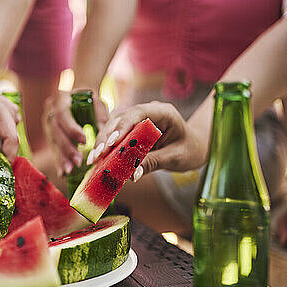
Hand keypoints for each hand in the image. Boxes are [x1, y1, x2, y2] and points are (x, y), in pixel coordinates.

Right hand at [44, 90, 108, 175]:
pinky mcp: (50, 136)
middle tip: (78, 161)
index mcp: (61, 99)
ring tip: (69, 170)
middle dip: (67, 148)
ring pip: (53, 142)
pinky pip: (54, 149)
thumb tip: (109, 137)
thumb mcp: (97, 104)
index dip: (72, 128)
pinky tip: (63, 173)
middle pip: (55, 131)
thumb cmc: (90, 100)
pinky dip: (60, 161)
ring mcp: (48, 124)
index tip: (84, 140)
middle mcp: (50, 111)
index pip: (63, 115)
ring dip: (62, 157)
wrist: (78, 98)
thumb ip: (101, 118)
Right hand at [87, 101, 206, 180]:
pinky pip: (115, 136)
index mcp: (163, 112)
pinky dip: (106, 147)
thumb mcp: (175, 158)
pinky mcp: (130, 129)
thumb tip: (132, 174)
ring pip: (114, 126)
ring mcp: (137, 119)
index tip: (111, 142)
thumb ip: (154, 163)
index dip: (122, 126)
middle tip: (96, 155)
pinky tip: (97, 160)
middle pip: (121, 119)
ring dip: (102, 143)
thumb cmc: (189, 149)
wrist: (193, 147)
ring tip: (93, 160)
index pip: (139, 113)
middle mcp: (147, 112)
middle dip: (106, 137)